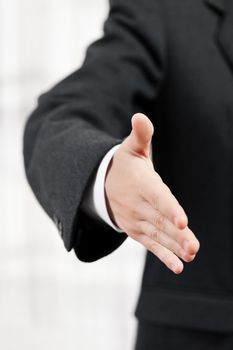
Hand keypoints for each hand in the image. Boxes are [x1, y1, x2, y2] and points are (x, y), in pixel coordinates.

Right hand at [105, 113, 199, 273]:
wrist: (102, 186)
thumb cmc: (124, 166)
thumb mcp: (131, 148)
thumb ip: (140, 135)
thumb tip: (140, 116)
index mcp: (141, 183)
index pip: (157, 196)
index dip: (170, 208)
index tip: (183, 222)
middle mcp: (138, 204)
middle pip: (161, 221)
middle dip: (178, 235)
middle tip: (194, 247)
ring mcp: (136, 220)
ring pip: (158, 235)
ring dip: (174, 247)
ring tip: (190, 256)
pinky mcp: (136, 231)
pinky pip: (151, 244)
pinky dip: (164, 255)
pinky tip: (179, 267)